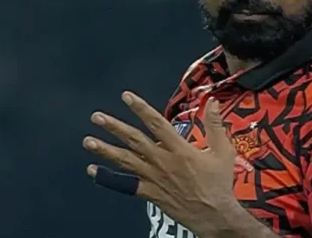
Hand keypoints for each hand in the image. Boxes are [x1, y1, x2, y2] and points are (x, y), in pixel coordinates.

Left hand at [83, 91, 238, 236]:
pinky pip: (125, 185)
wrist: (214, 215)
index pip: (157, 124)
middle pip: (135, 141)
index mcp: (180, 150)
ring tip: (88, 141)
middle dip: (114, 127)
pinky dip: (108, 179)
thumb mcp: (223, 151)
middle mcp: (163, 162)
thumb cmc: (219, 183)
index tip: (126, 96)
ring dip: (105, 150)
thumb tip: (210, 102)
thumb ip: (214, 124)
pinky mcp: (150, 193)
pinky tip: (93, 171)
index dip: (141, 109)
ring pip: (126, 161)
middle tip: (97, 117)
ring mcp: (154, 178)